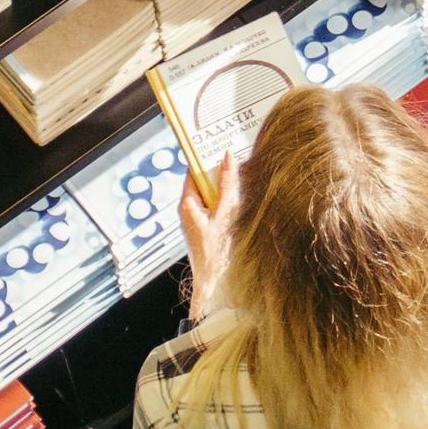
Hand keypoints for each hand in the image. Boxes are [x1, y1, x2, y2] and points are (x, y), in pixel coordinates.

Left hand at [178, 163, 236, 308]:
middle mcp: (187, 210)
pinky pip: (213, 206)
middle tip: (236, 157)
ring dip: (223, 186)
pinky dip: (224, 200)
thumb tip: (228, 157)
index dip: (204, 157)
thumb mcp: (227, 213)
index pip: (193, 171)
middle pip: (202, 181)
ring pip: (209, 194)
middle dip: (218, 171)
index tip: (217, 143)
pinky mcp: (204, 228)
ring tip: (240, 177)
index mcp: (187, 204)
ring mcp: (195, 220)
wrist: (214, 285)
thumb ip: (228, 184)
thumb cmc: (217, 252)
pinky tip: (238, 201)